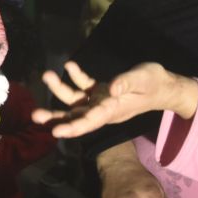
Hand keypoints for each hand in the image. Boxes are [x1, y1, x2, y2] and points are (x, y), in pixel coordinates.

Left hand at [32, 61, 197, 137]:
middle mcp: (103, 109)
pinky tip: (70, 65)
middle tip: (35, 115)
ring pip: (75, 102)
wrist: (163, 85)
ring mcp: (100, 101)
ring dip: (59, 90)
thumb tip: (111, 89)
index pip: (90, 122)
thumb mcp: (144, 79)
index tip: (55, 132)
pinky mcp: (100, 91)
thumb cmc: (155, 83)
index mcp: (113, 110)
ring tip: (46, 75)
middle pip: (75, 116)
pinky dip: (76, 77)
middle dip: (55, 117)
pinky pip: (84, 87)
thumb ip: (127, 82)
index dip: (72, 128)